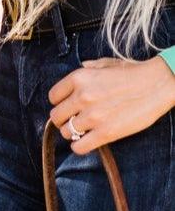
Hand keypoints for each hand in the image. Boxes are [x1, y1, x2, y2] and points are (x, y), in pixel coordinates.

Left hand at [47, 54, 174, 154]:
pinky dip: (79, 147)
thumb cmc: (133, 74)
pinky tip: (84, 143)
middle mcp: (81, 96)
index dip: (58, 103)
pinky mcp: (106, 133)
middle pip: (56, 116)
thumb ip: (89, 66)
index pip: (53, 96)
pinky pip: (80, 146)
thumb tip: (82, 66)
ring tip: (80, 131)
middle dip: (62, 120)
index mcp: (78, 78)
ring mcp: (93, 116)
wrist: (156, 85)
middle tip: (71, 121)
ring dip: (71, 133)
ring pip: (66, 131)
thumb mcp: (106, 63)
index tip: (65, 106)